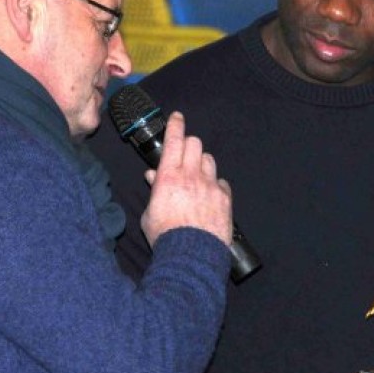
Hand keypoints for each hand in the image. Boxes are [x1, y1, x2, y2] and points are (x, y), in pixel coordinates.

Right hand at [141, 111, 232, 246]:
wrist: (191, 255)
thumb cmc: (165, 236)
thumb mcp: (149, 213)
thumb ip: (153, 191)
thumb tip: (152, 177)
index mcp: (168, 177)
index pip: (173, 140)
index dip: (175, 125)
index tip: (177, 117)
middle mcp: (190, 175)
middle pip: (195, 143)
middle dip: (189, 145)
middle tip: (184, 155)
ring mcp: (210, 185)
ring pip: (209, 159)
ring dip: (202, 163)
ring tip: (197, 176)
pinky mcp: (224, 197)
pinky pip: (221, 181)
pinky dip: (215, 184)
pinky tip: (210, 195)